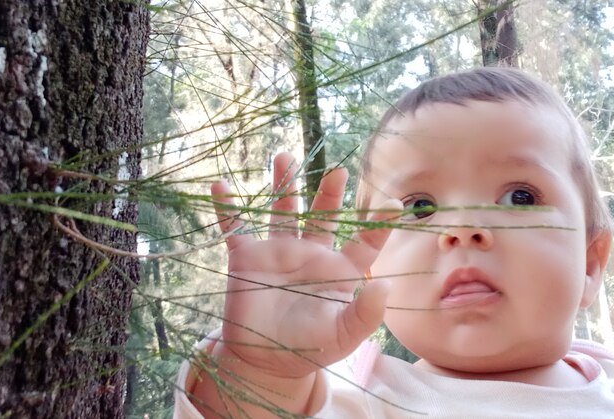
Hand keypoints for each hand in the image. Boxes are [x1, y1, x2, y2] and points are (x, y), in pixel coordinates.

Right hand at [210, 152, 398, 378]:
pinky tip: (221, 187)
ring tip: (284, 157)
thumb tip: (385, 286)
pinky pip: (235, 228)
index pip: (363, 242)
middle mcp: (311, 253)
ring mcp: (278, 251)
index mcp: (339, 270)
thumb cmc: (310, 348)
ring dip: (284, 185)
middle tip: (338, 172)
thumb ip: (365, 314)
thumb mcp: (343, 335)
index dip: (378, 224)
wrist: (265, 361)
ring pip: (282, 211)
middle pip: (323, 216)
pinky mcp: (247, 258)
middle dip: (329, 194)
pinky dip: (227, 209)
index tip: (392, 204)